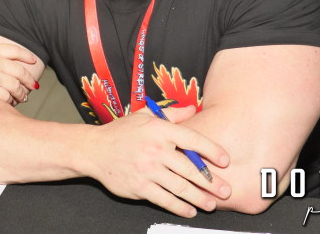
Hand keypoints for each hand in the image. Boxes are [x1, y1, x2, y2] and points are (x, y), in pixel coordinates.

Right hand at [0, 19, 37, 103]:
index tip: (33, 61)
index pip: (15, 51)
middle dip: (28, 79)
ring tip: (23, 97)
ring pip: (16, 85)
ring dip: (22, 92)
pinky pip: (6, 96)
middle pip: (20, 70)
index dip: (26, 56)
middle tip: (33, 85)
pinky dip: (10, 100)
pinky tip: (10, 103)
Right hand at [82, 106, 231, 217]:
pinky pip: (165, 200)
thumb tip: (193, 108)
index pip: (192, 139)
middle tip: (225, 190)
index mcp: (159, 129)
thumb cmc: (122, 132)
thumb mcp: (144, 116)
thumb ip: (171, 113)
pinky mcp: (139, 187)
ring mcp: (147, 170)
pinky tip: (190, 210)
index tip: (225, 160)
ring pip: (180, 188)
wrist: (94, 150)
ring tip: (211, 204)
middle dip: (211, 182)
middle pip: (190, 169)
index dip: (212, 150)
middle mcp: (155, 149)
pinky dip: (180, 207)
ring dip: (199, 198)